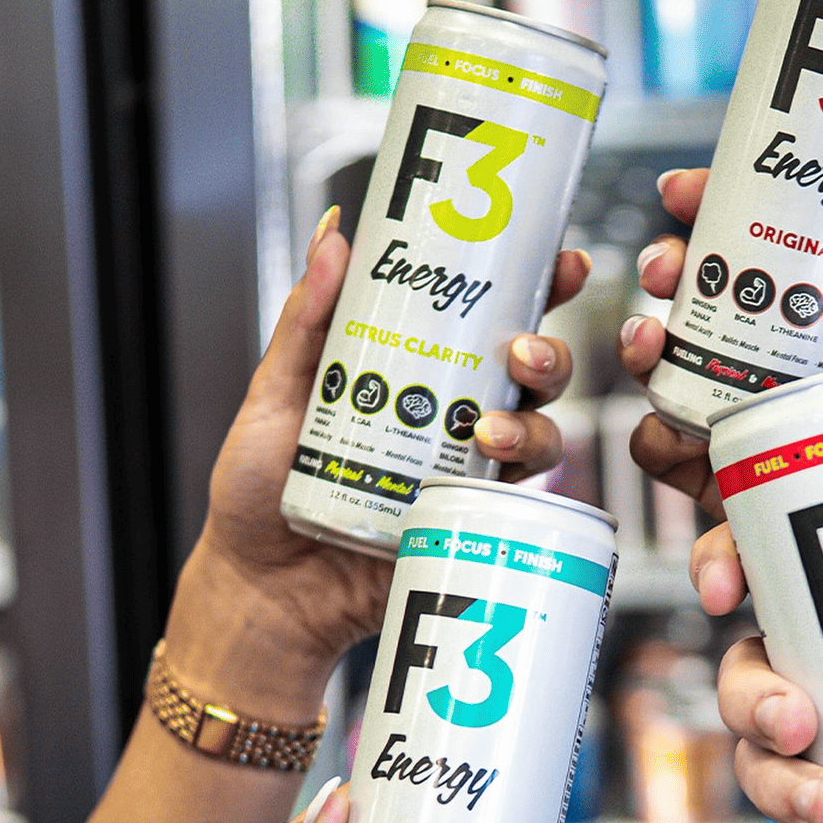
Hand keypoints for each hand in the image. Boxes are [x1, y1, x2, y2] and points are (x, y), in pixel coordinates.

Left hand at [162, 216, 590, 718]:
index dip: (536, 286)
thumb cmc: (262, 490)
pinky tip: (489, 473)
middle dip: (548, 353)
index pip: (488, 318)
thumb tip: (333, 236)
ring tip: (487, 431)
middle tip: (523, 353)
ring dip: (532, 422)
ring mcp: (465, 471)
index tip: (560, 262)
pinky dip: (517, 480)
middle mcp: (453, 416)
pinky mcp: (468, 521)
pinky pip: (517, 497)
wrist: (262, 586)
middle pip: (531, 373)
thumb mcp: (275, 392)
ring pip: (538, 432)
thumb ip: (306, 319)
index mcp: (417, 371)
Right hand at [617, 122, 822, 529]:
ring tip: (664, 417)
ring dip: (652, 400)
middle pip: (692, 320)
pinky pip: (701, 519)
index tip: (679, 193)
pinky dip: (703, 549)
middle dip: (664, 295)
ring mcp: (753, 444)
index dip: (705, 216)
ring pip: (673, 409)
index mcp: (812, 327)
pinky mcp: (747, 517)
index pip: (744, 255)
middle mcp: (772, 378)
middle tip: (661, 279)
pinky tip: (718, 566)